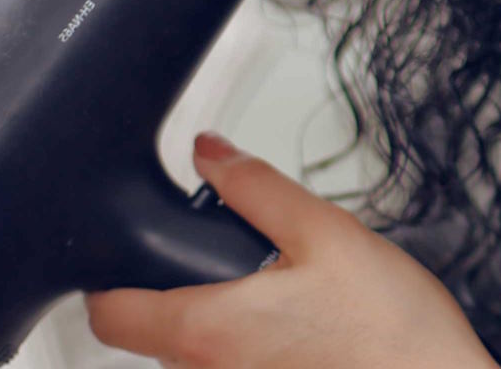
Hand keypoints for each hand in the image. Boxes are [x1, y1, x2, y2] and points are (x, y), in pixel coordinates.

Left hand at [85, 132, 497, 368]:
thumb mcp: (325, 231)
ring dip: (229, 320)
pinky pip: (241, 368)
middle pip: (156, 332)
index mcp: (206, 329)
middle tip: (241, 259)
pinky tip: (311, 328)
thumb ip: (256, 188)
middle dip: (189, 289)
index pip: (108, 316)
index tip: (134, 252)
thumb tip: (210, 153)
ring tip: (292, 294)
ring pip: (202, 353)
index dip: (110, 278)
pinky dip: (261, 345)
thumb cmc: (392, 331)